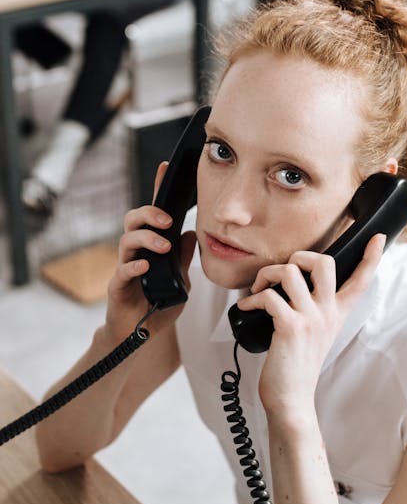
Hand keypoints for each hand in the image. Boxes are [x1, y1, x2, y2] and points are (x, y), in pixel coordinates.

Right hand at [106, 162, 196, 344]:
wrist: (140, 336)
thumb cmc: (158, 304)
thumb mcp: (180, 280)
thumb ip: (183, 258)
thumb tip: (190, 233)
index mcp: (151, 247)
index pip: (153, 215)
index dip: (157, 189)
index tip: (164, 168)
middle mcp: (136, 252)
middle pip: (133, 219)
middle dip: (150, 213)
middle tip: (167, 221)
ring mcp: (125, 268)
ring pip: (126, 240)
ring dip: (147, 238)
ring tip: (163, 247)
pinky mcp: (118, 287)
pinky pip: (122, 271)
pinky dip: (134, 265)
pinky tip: (145, 266)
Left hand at [237, 234, 385, 425]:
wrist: (291, 399)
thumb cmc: (296, 364)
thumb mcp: (315, 333)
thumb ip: (314, 309)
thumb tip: (293, 281)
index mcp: (337, 313)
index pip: (361, 281)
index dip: (371, 257)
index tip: (378, 237)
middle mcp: (328, 313)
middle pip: (325, 262)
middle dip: (300, 255)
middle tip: (285, 271)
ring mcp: (311, 319)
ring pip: (290, 271)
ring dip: (267, 274)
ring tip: (258, 289)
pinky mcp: (291, 328)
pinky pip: (269, 296)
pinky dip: (252, 299)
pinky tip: (246, 307)